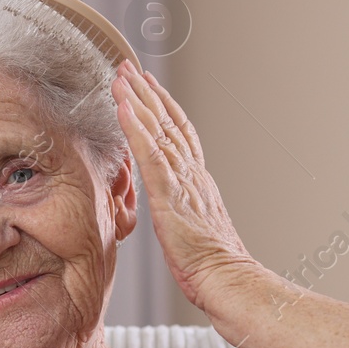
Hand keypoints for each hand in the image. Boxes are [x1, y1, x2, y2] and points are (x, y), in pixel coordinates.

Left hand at [111, 59, 258, 309]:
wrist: (228, 280)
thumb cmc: (213, 266)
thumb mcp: (194, 229)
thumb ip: (184, 209)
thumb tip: (174, 206)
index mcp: (198, 181)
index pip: (179, 134)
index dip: (163, 107)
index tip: (149, 85)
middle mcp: (192, 173)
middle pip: (168, 122)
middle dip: (147, 92)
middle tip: (128, 67)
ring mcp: (182, 181)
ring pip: (157, 130)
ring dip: (137, 100)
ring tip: (120, 76)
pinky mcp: (170, 195)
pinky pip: (150, 154)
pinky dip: (135, 127)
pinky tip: (123, 107)